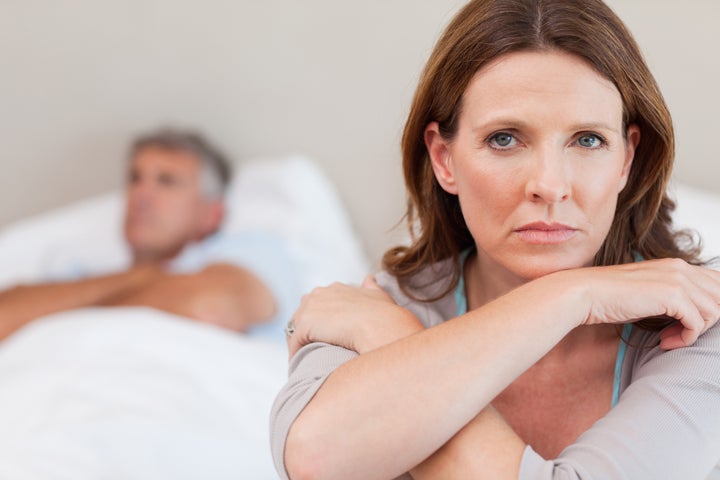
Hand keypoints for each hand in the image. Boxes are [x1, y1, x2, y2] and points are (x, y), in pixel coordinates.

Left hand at [287, 275, 423, 357]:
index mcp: (335, 289)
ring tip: (305, 360)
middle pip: (302, 313)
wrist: (379, 326)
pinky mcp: (303, 326)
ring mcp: (309, 309)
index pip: (317, 302)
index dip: (320, 319)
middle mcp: (319, 294)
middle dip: (306, 330)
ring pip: (295, 328)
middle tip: (311, 349)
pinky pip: (294, 342)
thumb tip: (368, 279)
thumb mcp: (379, 296)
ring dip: (299, 343)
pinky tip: (301, 366)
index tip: (324, 334)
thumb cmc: (383, 315)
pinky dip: (296, 353)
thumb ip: (371, 288)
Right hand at [559, 259, 719, 348]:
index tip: (687, 327)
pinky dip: (685, 338)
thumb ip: (672, 299)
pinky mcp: (672, 295)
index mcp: (676, 265)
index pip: (716, 285)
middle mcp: (680, 268)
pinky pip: (698, 323)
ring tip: (670, 340)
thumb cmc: (610, 298)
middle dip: (708, 321)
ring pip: (714, 312)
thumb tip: (693, 317)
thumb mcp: (648, 295)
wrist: (585, 294)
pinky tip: (664, 342)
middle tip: (681, 334)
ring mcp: (678, 279)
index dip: (709, 309)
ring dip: (695, 332)